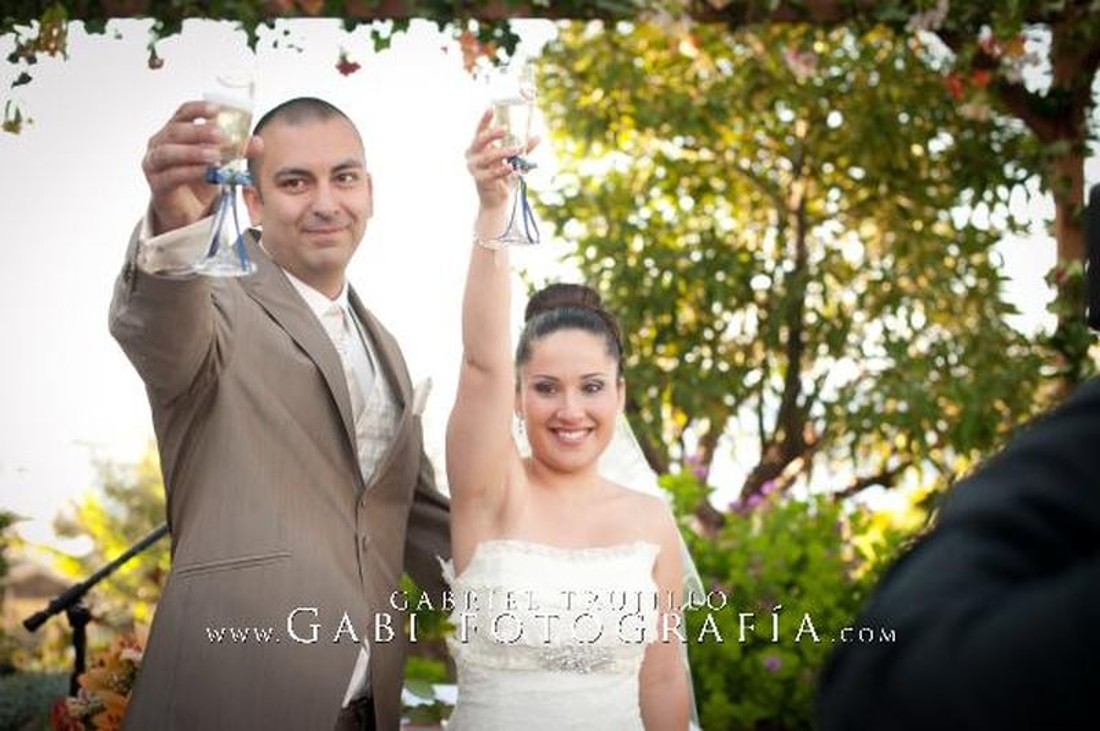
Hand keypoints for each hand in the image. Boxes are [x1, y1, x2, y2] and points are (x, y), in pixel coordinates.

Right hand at [142, 101, 261, 234]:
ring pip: (169, 152)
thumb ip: (237, 150)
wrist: (188, 209)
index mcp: (175, 131)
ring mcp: (155, 163)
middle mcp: (161, 143)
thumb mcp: (221, 161)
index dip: (198, 109)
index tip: (216, 110)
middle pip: (176, 130)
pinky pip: (171, 175)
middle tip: (220, 135)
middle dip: (199, 131)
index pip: (183, 112)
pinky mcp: (158, 183)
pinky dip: (190, 171)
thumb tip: (257, 142)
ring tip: (215, 155)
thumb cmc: (198, 179)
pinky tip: (205, 171)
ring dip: (193, 152)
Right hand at [464, 108, 537, 212]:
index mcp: (478, 147)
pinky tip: (512, 167)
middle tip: (505, 128)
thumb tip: (537, 136)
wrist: (496, 200)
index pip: (480, 130)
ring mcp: (475, 168)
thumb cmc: (502, 176)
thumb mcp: (512, 159)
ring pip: (489, 157)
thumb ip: (523, 148)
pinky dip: (503, 170)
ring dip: (505, 152)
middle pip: (480, 141)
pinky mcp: (481, 181)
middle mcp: (473, 156)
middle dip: (493, 134)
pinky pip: (493, 173)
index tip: (491, 107)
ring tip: (518, 148)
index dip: (484, 119)